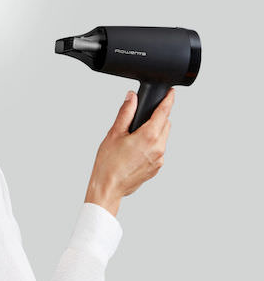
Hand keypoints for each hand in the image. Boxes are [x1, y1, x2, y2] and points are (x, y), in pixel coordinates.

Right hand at [84, 88, 174, 216]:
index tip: (171, 93)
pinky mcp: (156, 168)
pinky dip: (151, 145)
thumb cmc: (108, 163)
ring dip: (154, 132)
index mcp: (149, 136)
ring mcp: (159, 160)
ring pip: (162, 138)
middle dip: (157, 117)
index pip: (164, 112)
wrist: (108, 187)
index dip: (168, 99)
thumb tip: (132, 98)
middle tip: (141, 118)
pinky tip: (135, 149)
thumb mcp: (114, 133)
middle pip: (165, 124)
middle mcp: (158, 148)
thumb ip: (125, 112)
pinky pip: (158, 150)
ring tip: (135, 136)